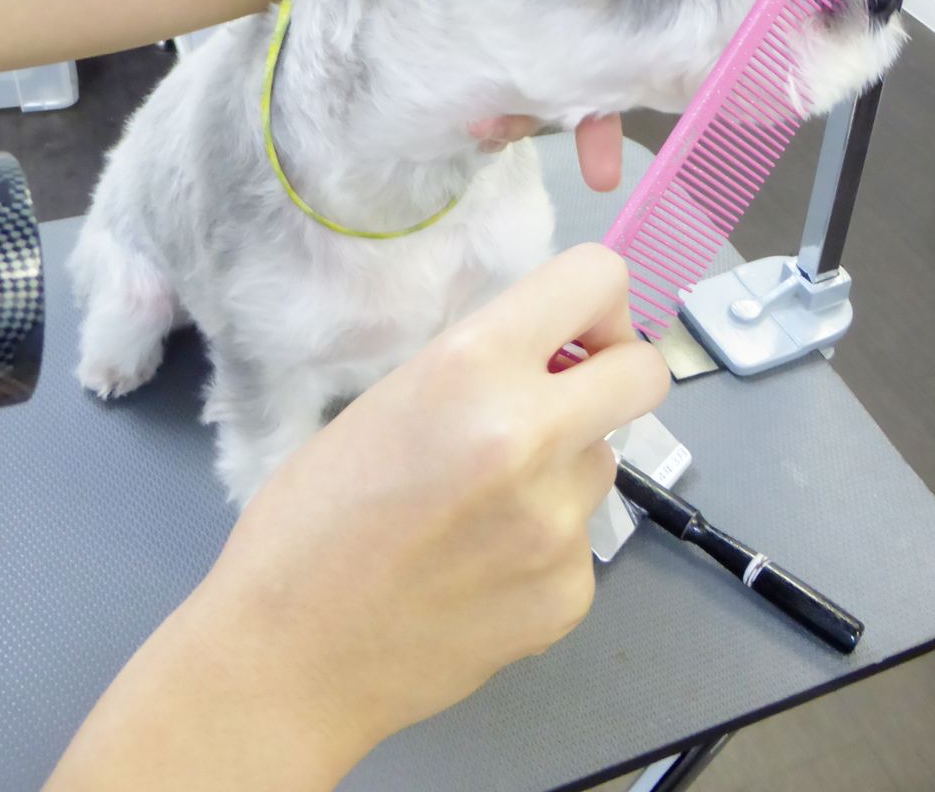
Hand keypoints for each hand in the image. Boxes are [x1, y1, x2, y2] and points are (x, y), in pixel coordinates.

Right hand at [206, 245, 666, 769]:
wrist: (288, 656)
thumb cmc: (312, 515)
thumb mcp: (389, 399)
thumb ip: (480, 369)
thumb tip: (552, 360)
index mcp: (472, 367)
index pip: (597, 278)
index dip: (594, 304)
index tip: (572, 336)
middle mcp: (532, 435)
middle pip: (645, 373)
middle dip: (613, 376)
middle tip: (562, 403)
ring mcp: (559, 523)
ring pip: (603, 462)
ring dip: (562, 468)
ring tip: (480, 511)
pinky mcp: (570, 595)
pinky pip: (580, 540)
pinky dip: (543, 546)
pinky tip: (478, 573)